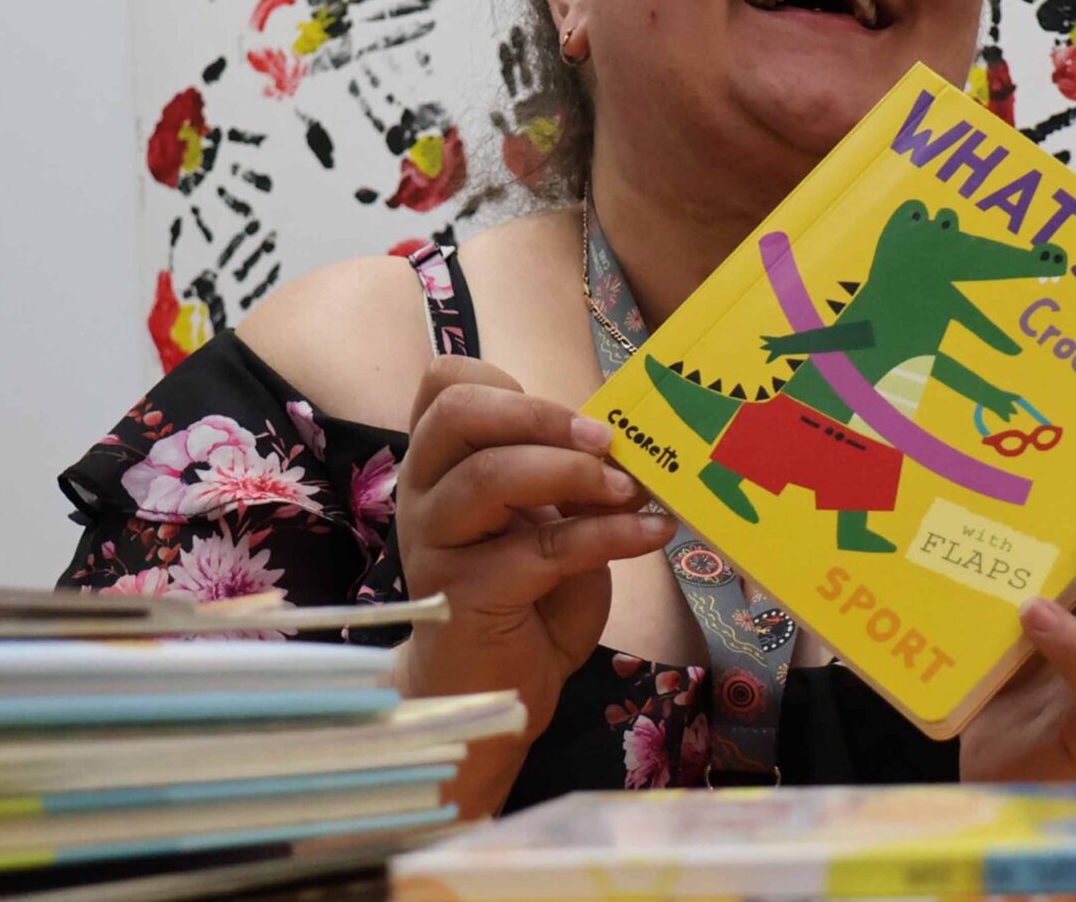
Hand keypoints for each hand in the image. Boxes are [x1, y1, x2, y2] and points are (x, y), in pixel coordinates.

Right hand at [390, 356, 673, 745]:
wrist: (493, 690)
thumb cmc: (522, 599)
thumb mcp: (549, 523)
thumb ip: (567, 482)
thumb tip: (626, 446)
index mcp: (440, 464)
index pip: (445, 384)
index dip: (508, 384)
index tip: (569, 418)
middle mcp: (424, 493)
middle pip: (459, 414)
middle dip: (542, 415)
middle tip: (606, 441)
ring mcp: (437, 544)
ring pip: (489, 475)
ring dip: (573, 473)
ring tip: (630, 491)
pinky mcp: (466, 595)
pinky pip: (540, 547)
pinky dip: (608, 534)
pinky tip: (651, 533)